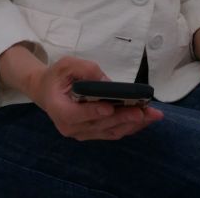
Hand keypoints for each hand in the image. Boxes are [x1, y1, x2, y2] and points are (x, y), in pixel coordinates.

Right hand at [27, 56, 163, 140]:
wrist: (47, 92)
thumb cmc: (57, 76)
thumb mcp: (66, 65)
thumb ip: (84, 69)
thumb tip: (106, 81)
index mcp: (59, 109)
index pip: (75, 115)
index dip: (93, 113)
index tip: (109, 108)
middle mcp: (70, 127)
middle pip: (99, 125)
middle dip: (123, 118)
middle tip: (143, 111)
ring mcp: (82, 133)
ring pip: (110, 132)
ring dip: (132, 124)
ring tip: (152, 115)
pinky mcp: (92, 134)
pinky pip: (112, 133)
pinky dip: (129, 126)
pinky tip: (145, 119)